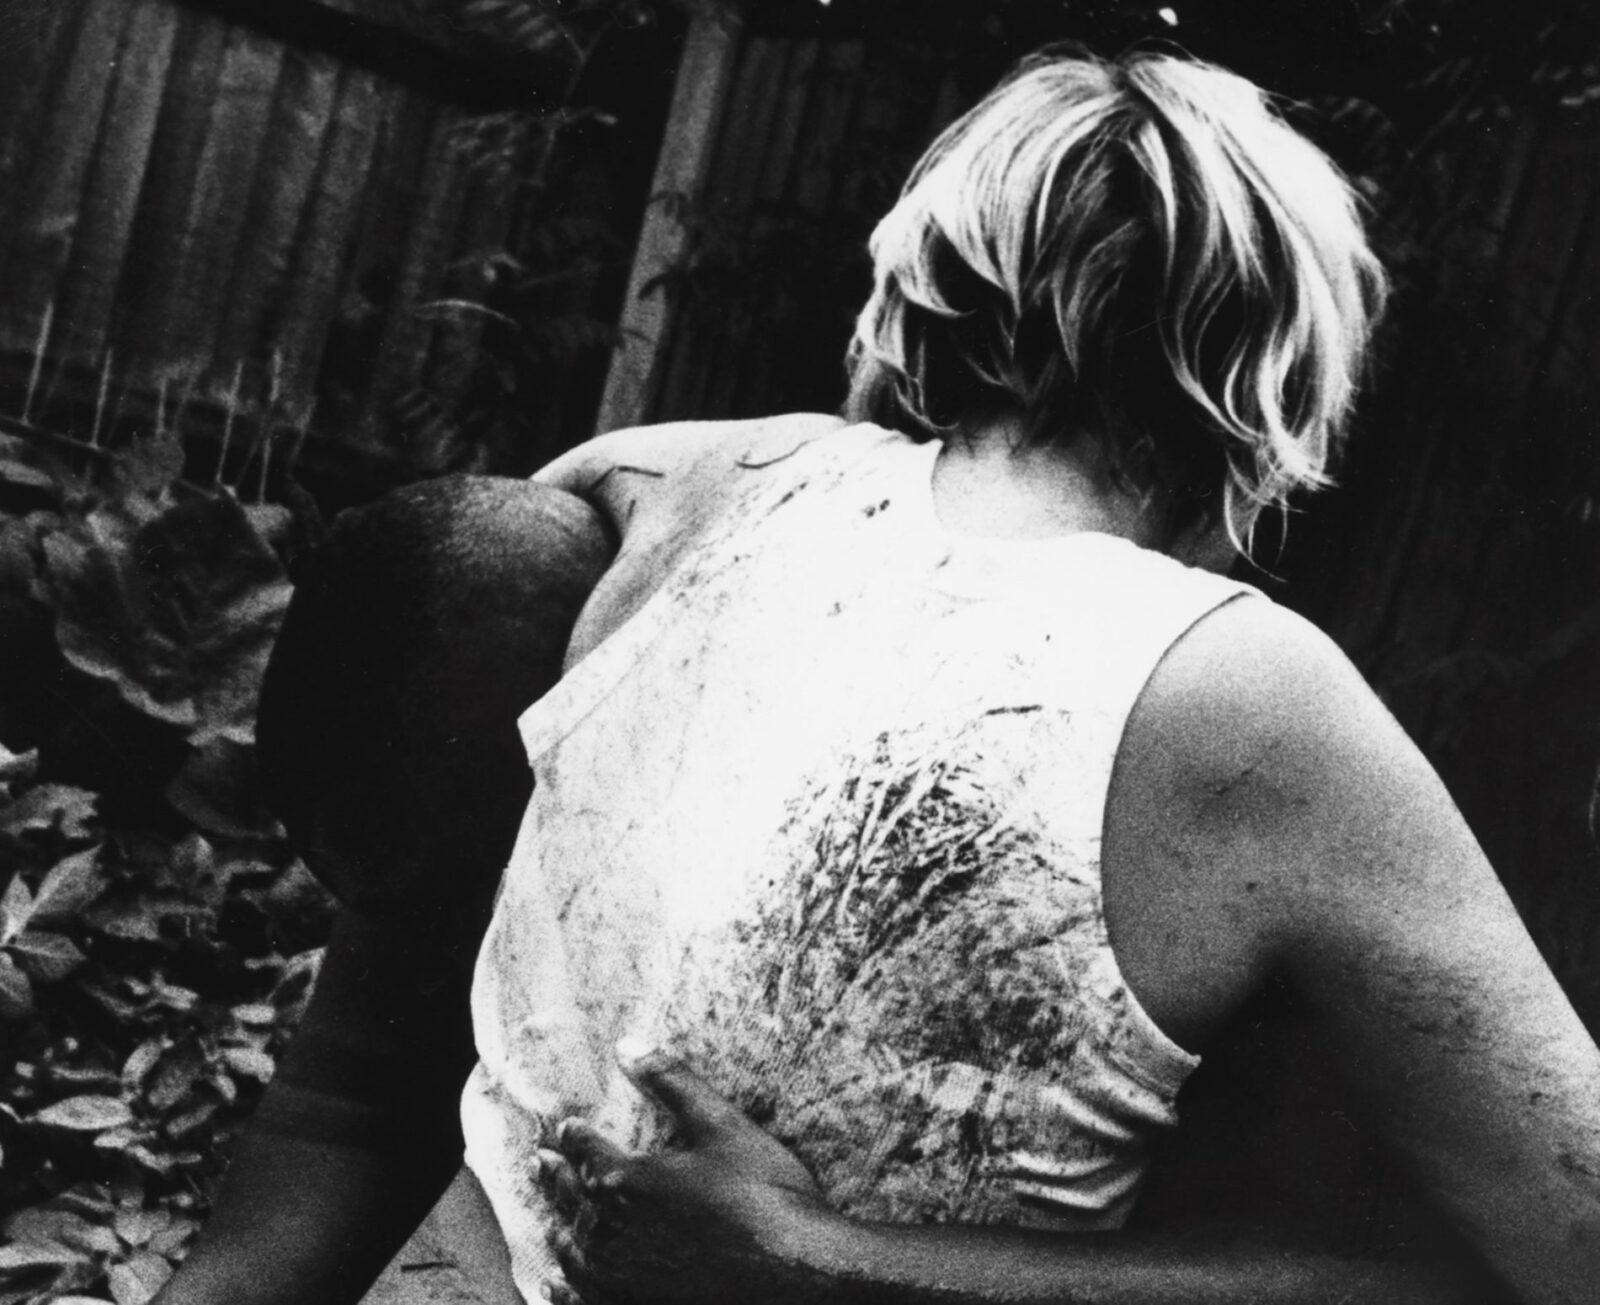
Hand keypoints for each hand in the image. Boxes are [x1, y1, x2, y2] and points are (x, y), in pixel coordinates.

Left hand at [543, 1047, 842, 1304]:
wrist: (795, 1277)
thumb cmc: (764, 1198)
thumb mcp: (721, 1125)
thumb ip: (672, 1082)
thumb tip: (628, 1045)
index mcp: (624, 1180)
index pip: (587, 1149)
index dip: (575, 1135)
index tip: (564, 1126)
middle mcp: (609, 1233)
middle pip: (570, 1198)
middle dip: (554, 1175)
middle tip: (539, 1161)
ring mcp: (617, 1280)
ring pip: (573, 1251)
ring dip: (559, 1229)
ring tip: (550, 1223)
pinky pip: (582, 1302)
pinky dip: (565, 1291)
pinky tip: (557, 1287)